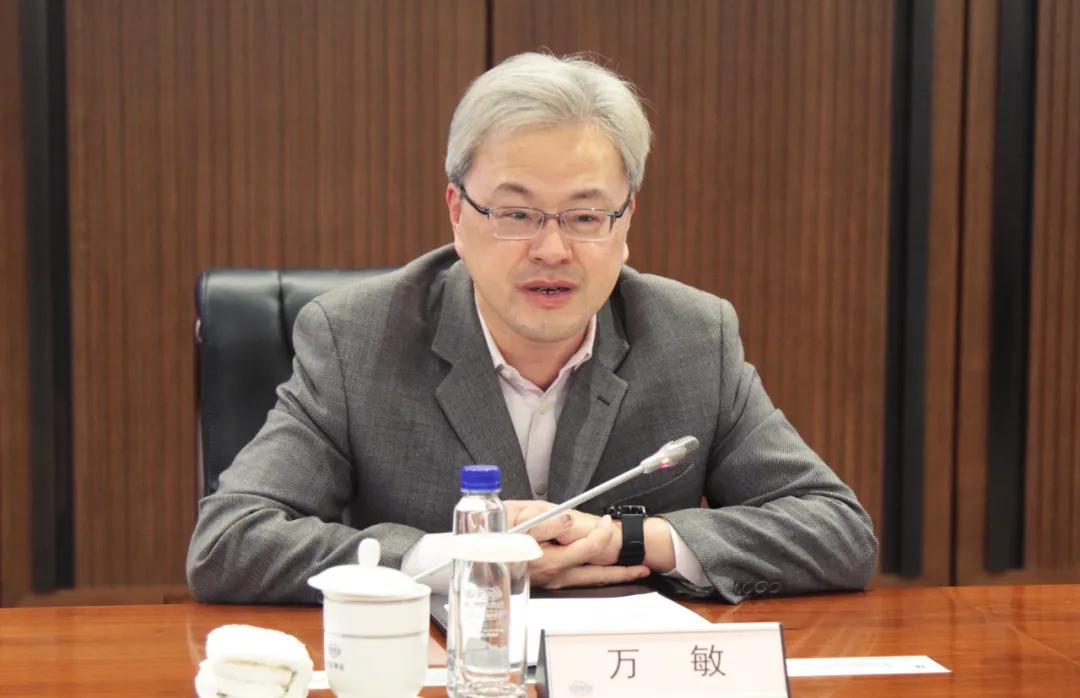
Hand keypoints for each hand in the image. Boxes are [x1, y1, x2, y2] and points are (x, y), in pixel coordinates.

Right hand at [502, 501, 649, 588]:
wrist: (474, 553)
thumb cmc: (492, 532)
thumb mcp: (515, 518)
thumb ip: (544, 522)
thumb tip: (569, 520)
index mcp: (547, 559)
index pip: (586, 548)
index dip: (600, 535)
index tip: (606, 522)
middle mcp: (552, 574)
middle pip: (594, 574)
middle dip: (621, 571)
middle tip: (643, 566)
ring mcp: (551, 580)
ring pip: (588, 581)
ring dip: (612, 577)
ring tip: (635, 572)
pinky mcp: (548, 581)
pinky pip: (578, 581)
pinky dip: (596, 578)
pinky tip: (607, 574)